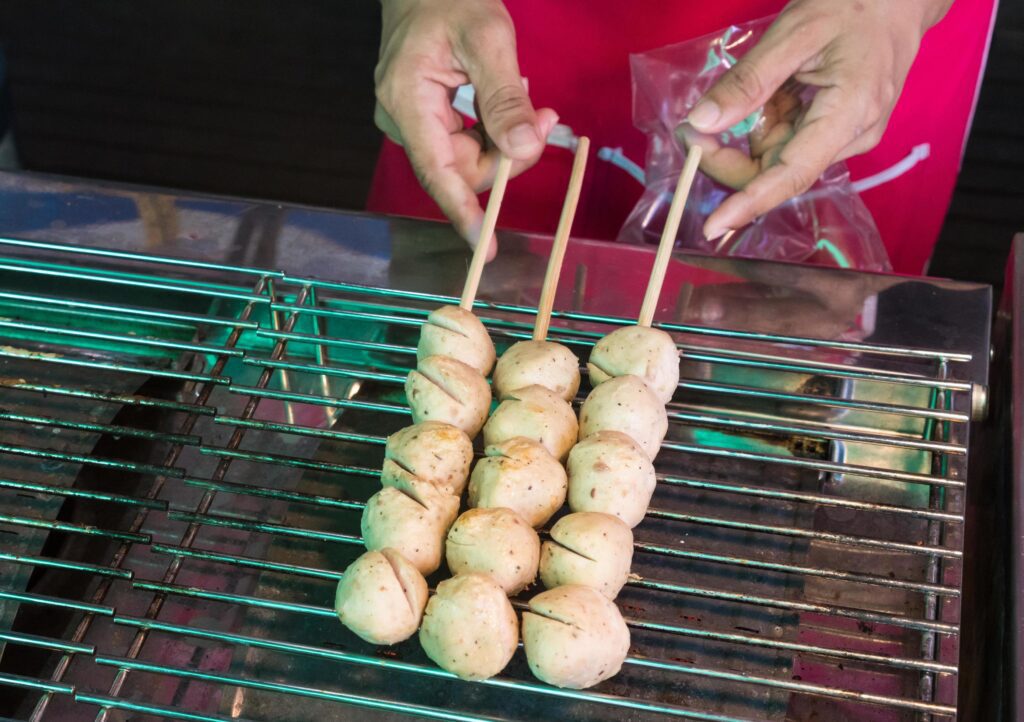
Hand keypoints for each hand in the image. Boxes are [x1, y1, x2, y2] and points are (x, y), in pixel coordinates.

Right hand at [375, 0, 557, 257]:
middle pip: (460, 169)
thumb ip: (505, 98)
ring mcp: (413, 122)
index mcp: (408, 102)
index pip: (437, 173)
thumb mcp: (489, 40)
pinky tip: (514, 105)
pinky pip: (465, 143)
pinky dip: (495, 132)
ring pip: (467, 159)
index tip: (487, 247)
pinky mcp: (426, 119)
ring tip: (535, 105)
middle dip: (507, 157)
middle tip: (546, 120)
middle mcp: (403, 121)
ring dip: (506, 142)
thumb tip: (523, 148)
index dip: (463, 213)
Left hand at [680, 0, 951, 240]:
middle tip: (692, 127)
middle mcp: (852, 136)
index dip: (748, 203)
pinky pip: (789, 137)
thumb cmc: (856, 2)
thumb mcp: (795, 31)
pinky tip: (774, 89)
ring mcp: (847, 134)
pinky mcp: (838, 128)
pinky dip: (767, 120)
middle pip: (777, 169)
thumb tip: (703, 122)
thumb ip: (748, 81)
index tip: (712, 226)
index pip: (791, 175)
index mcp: (850, 113)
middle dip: (731, 156)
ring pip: (779, 154)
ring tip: (747, 89)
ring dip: (749, 132)